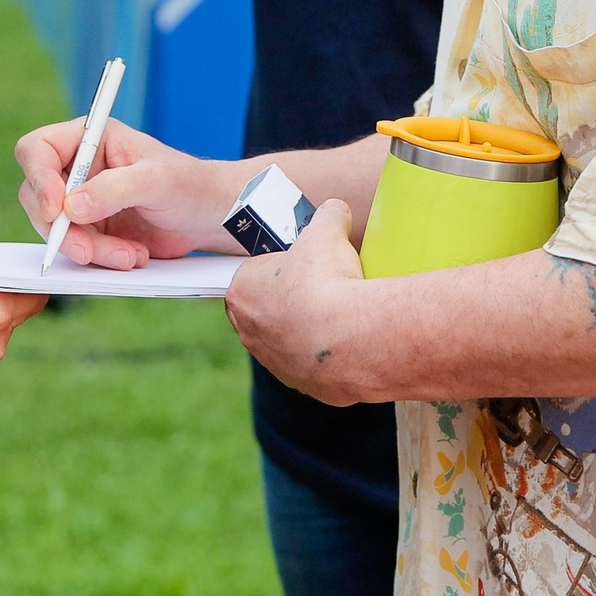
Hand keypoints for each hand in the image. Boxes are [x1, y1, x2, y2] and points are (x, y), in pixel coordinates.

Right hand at [12, 116, 240, 267]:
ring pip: (56, 230)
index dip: (38, 177)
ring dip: (89, 249)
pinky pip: (77, 249)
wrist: (210, 217)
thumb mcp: (157, 180)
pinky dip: (100, 259)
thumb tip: (70, 206)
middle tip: (87, 249)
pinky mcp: (91, 230)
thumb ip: (113, 189)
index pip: (38, 149)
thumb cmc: (190, 184)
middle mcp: (78, 168)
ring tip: (130, 255)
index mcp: (90, 138)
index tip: (56, 208)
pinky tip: (132, 255)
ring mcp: (82, 201)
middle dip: (62, 228)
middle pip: (38, 197)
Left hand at [224, 201, 370, 403]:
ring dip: (309, 328)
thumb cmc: (328, 281)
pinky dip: (330, 353)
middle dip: (291, 299)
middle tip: (322, 285)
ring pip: (288, 340)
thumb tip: (337, 211)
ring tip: (340, 312)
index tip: (300, 264)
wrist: (353, 337)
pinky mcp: (305, 384)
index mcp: (241, 291)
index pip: (251, 274)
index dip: (278, 267)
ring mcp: (275, 362)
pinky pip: (315, 365)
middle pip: (266, 309)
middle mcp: (250, 331)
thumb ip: (328, 216)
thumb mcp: (328, 231)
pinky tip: (349, 339)